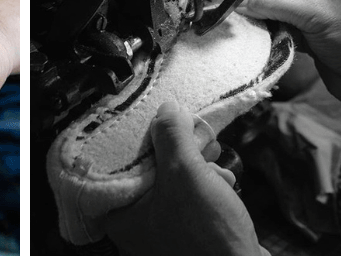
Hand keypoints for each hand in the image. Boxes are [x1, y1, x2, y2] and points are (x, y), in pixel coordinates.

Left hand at [105, 101, 267, 255]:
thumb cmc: (207, 232)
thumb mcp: (185, 173)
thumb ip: (171, 136)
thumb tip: (165, 107)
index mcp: (118, 214)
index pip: (118, 162)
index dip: (142, 139)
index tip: (161, 125)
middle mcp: (134, 224)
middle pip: (149, 168)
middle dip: (180, 153)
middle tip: (200, 147)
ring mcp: (160, 230)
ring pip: (172, 179)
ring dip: (198, 167)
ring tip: (216, 169)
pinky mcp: (185, 232)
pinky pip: (188, 196)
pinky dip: (205, 184)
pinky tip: (222, 183)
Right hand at [237, 0, 340, 119]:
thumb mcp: (316, 14)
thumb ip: (277, 2)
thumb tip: (244, 0)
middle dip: (259, 4)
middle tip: (243, 15)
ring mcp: (310, 13)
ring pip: (273, 11)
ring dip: (263, 22)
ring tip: (256, 30)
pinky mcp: (304, 34)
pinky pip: (277, 29)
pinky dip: (270, 36)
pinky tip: (268, 41)